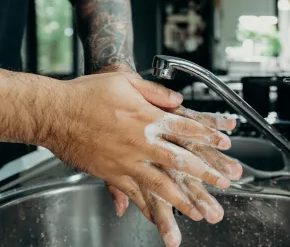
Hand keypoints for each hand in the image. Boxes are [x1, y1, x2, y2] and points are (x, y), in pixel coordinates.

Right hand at [43, 72, 237, 221]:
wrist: (55, 111)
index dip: (209, 136)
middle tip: (223, 184)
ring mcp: (127, 161)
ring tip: (198, 212)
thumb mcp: (125, 80)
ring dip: (182, 199)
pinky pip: (134, 193)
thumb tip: (177, 99)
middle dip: (205, 173)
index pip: (187, 127)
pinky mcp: (112, 174)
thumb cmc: (88, 93)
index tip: (225, 144)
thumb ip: (155, 91)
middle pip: (180, 160)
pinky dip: (148, 206)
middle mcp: (141, 142)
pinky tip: (158, 216)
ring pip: (160, 184)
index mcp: (148, 117)